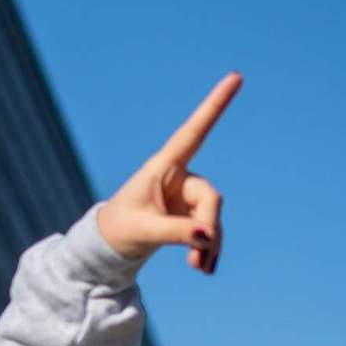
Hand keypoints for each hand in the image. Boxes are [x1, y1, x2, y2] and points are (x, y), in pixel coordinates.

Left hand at [95, 72, 240, 272]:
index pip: (194, 131)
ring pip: (214, 217)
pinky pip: (211, 229)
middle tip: (199, 258)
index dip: (215, 105)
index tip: (236, 76)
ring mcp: (187, 194)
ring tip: (199, 269)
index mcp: (163, 166)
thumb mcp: (144, 231)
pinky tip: (205, 268)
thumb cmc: (119, 230)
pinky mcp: (191, 213)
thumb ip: (176, 233)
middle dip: (209, 228)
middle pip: (211, 198)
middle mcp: (180, 175)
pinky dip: (209, 248)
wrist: (109, 245)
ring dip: (210, 244)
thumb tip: (209, 238)